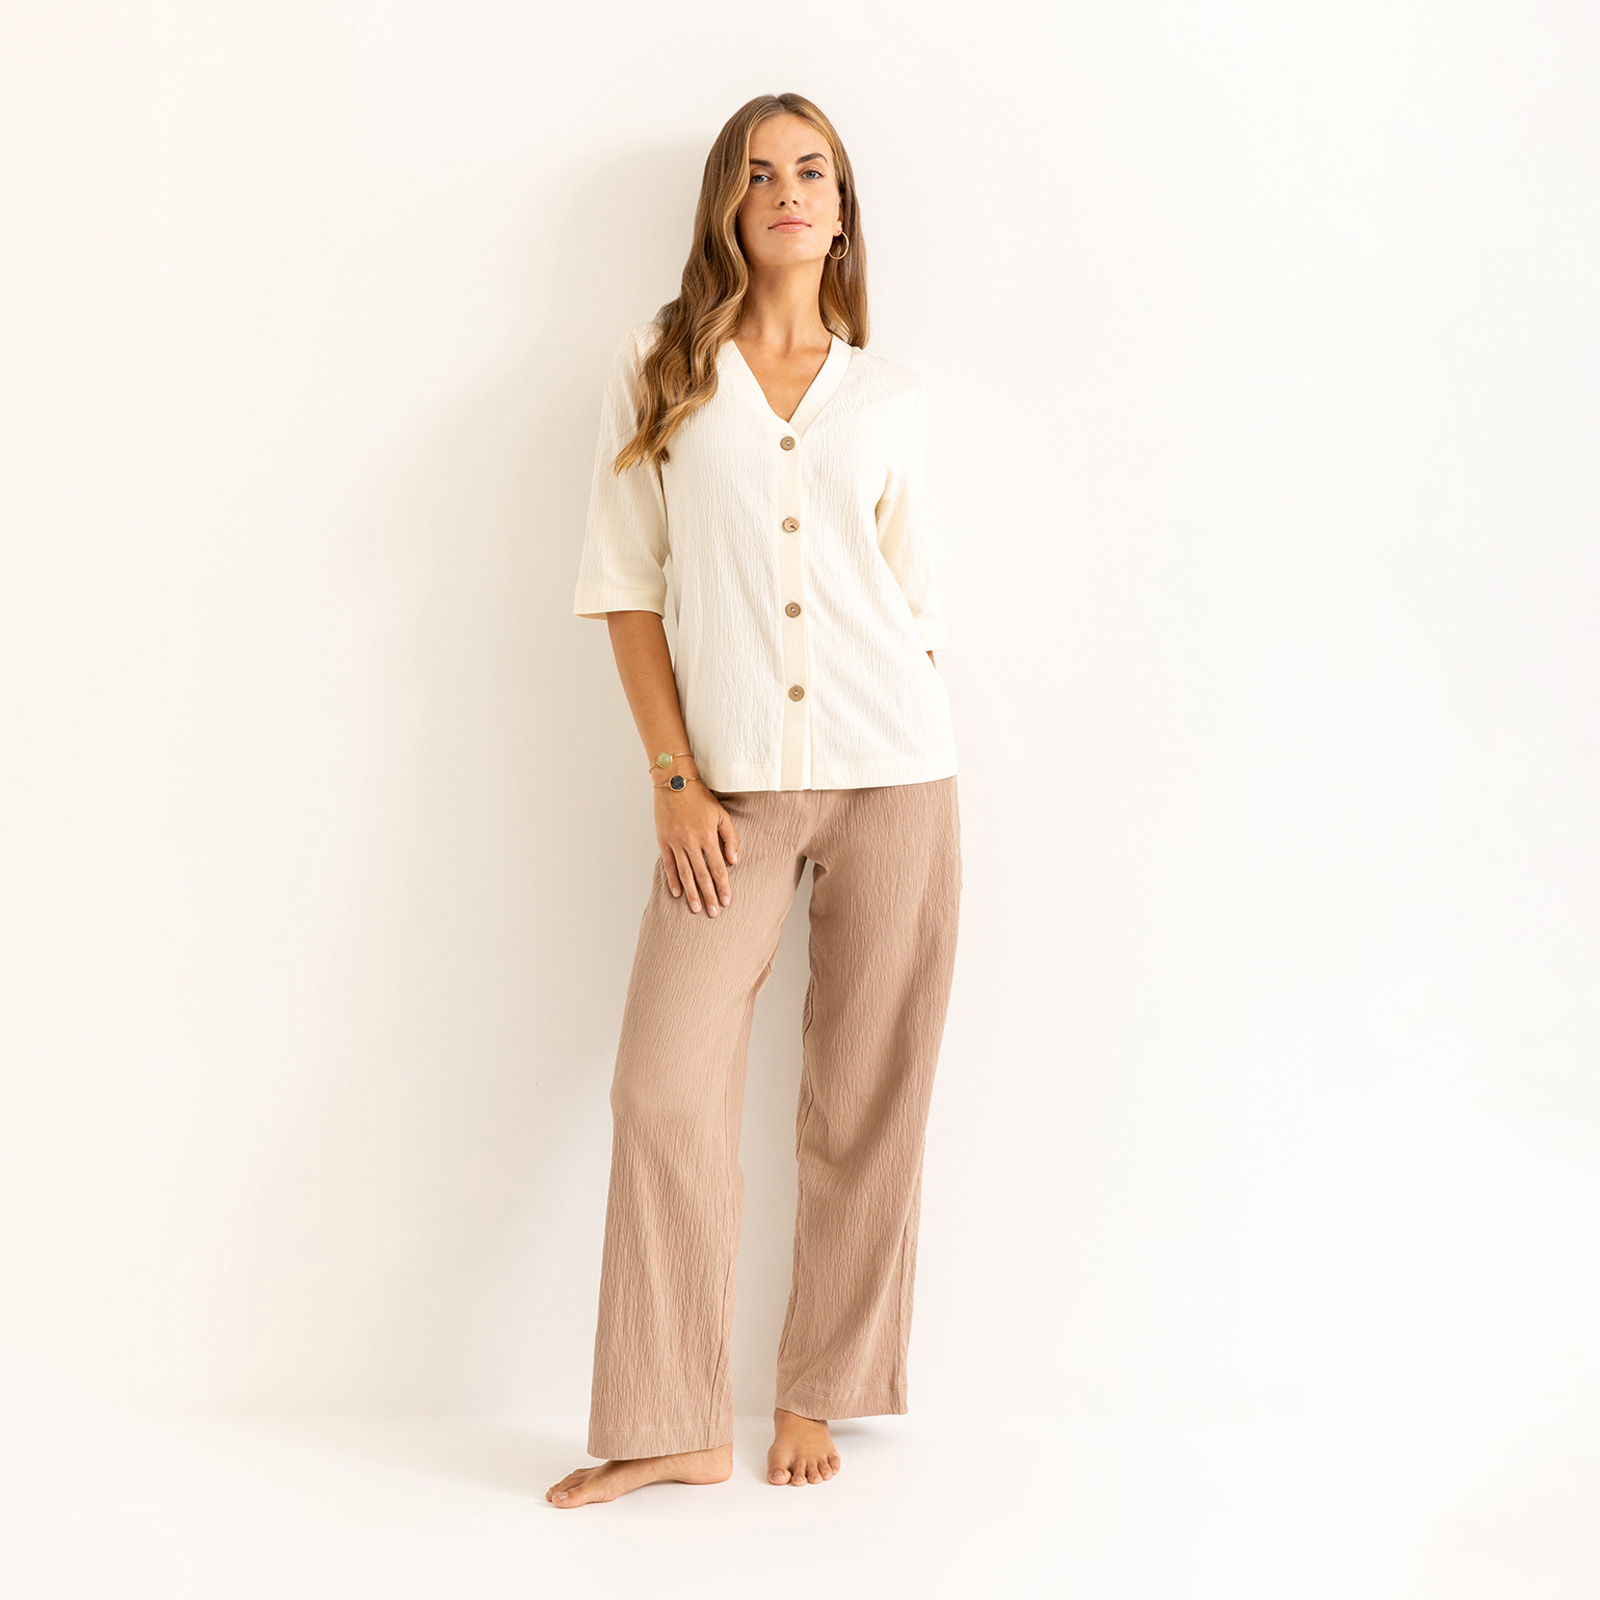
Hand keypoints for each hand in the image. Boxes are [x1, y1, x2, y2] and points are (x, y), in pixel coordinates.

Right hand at [655, 780, 739, 915]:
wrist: (674, 782)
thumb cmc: (700, 797)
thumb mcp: (721, 814)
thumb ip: (730, 838)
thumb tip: (734, 861)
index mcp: (707, 836)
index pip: (718, 868)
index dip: (723, 886)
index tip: (727, 901)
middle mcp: (691, 842)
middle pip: (702, 875)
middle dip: (709, 896)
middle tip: (714, 913)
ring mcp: (675, 843)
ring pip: (685, 874)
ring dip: (691, 893)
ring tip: (696, 909)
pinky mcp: (663, 841)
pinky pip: (668, 865)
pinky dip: (672, 880)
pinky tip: (678, 893)